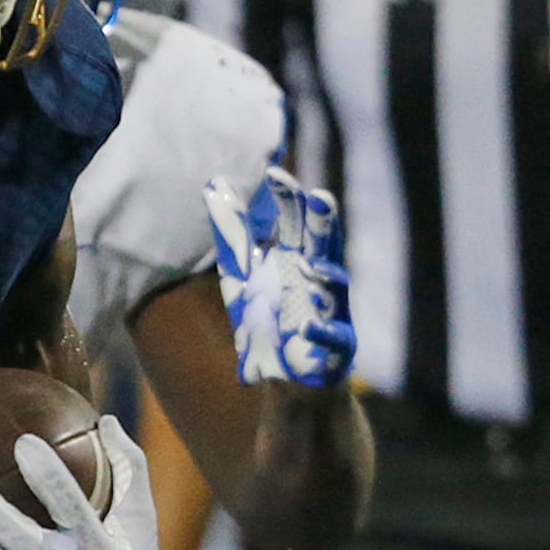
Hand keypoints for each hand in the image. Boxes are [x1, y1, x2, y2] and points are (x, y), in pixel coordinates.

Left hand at [206, 172, 354, 388]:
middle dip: (322, 223)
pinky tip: (306, 328)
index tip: (274, 173)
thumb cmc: (268, 318)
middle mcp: (318, 280)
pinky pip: (334, 338)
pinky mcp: (337, 347)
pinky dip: (321, 333)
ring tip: (311, 265)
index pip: (295, 223)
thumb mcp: (241, 277)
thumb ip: (232, 237)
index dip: (288, 199)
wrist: (285, 376)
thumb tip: (212, 187)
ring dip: (326, 276)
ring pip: (335, 288)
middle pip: (323, 245)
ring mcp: (332, 310)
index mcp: (297, 260)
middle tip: (318, 197)